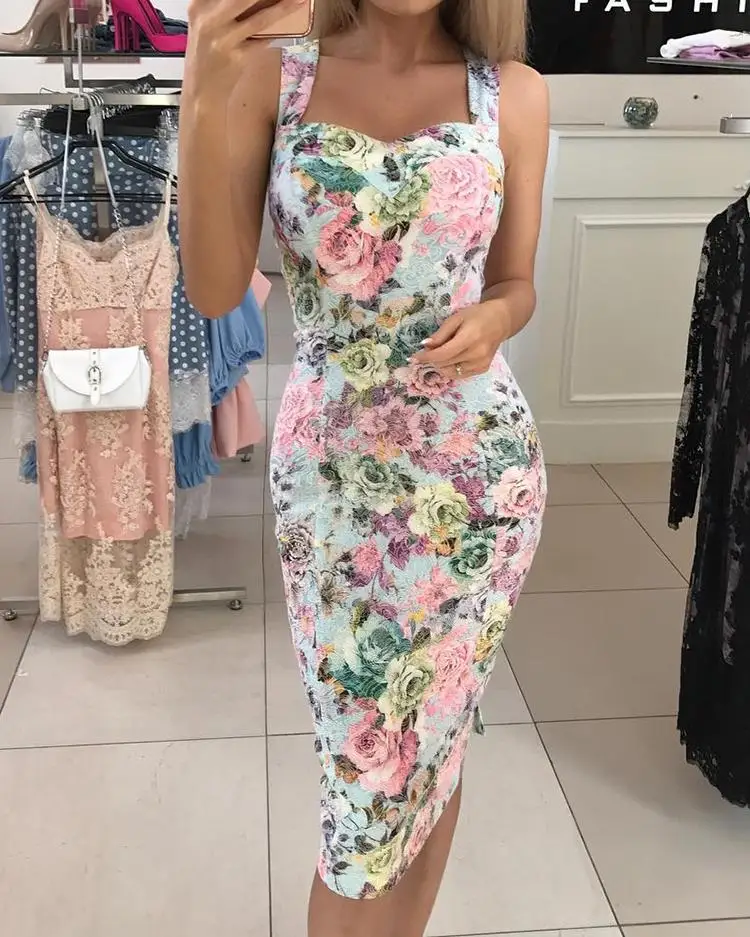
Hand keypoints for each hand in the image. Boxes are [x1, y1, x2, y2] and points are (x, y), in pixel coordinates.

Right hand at [186, 0, 306, 91]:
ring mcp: (223, 39)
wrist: (201, 91)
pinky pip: (263, 41)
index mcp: (199, 5)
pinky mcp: (237, 58)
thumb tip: (262, 1)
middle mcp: (208, 19)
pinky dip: (277, 33)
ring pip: (260, 19)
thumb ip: (226, 7)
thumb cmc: (207, 54)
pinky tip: (291, 25)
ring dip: (283, 8)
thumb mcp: (209, 23)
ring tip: (299, 0)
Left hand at [411, 302, 510, 378]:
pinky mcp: (482, 369)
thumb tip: (424, 346)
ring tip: (443, 352)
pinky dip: (452, 368)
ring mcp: (481, 364)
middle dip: (432, 359)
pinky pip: (460, 374)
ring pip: (450, 372)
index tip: (413, 358)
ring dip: (441, 365)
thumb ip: (440, 334)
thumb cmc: (477, 315)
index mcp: (470, 338)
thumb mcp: (456, 318)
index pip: (442, 354)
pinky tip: (454, 357)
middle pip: (445, 364)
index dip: (426, 357)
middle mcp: (477, 354)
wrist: (501, 320)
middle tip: (428, 350)